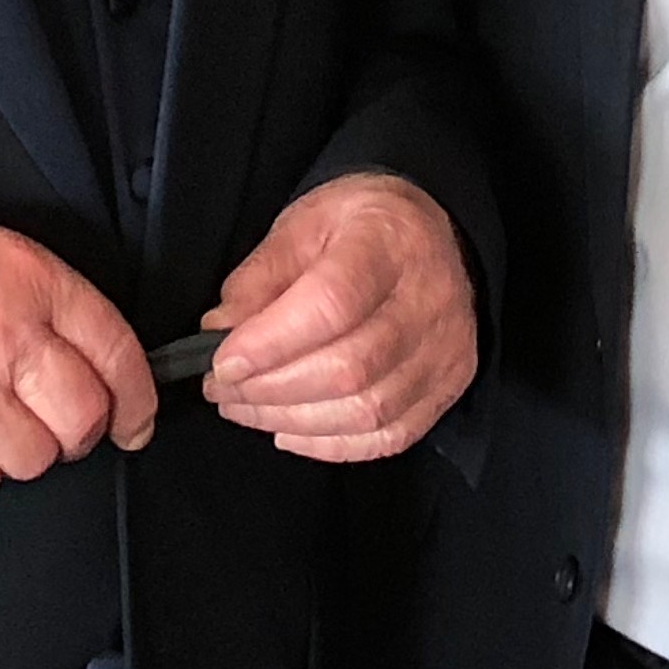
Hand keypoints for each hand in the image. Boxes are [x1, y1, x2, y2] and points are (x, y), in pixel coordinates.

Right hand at [0, 215, 156, 506]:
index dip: (136, 398)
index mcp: (35, 286)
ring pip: (35, 459)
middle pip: (83, 418)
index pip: (116, 352)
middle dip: (75, 431)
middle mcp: (9, 341)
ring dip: (18, 450)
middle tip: (51, 425)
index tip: (135, 421)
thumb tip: (102, 367)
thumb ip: (52, 306)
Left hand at [201, 172, 477, 462]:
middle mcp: (429, 300)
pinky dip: (331, 444)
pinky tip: (291, 430)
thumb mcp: (304, 224)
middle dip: (270, 389)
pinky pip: (389, 436)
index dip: (270, 343)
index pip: (332, 305)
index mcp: (389, 244)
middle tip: (222, 388)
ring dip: (292, 421)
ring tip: (246, 407)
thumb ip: (260, 277)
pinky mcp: (448, 384)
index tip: (221, 360)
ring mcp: (444, 349)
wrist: (435, 232)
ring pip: (367, 411)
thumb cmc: (363, 226)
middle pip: (348, 369)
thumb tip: (220, 332)